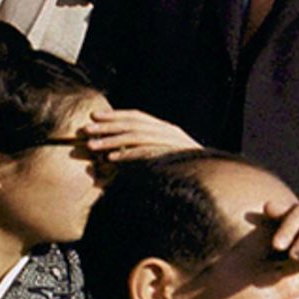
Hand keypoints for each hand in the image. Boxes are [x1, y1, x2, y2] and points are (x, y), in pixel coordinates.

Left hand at [80, 106, 198, 164]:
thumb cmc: (185, 173)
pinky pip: (146, 152)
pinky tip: (112, 159)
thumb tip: (118, 150)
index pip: (137, 117)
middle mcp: (171, 132)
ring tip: (92, 146)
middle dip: (107, 126)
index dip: (114, 115)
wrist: (212, 183)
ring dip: (112, 140)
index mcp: (168, 129)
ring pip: (136, 136)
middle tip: (86, 130)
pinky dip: (128, 154)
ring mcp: (173, 143)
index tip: (93, 117)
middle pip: (134, 124)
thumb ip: (147, 149)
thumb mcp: (166, 156)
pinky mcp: (174, 157)